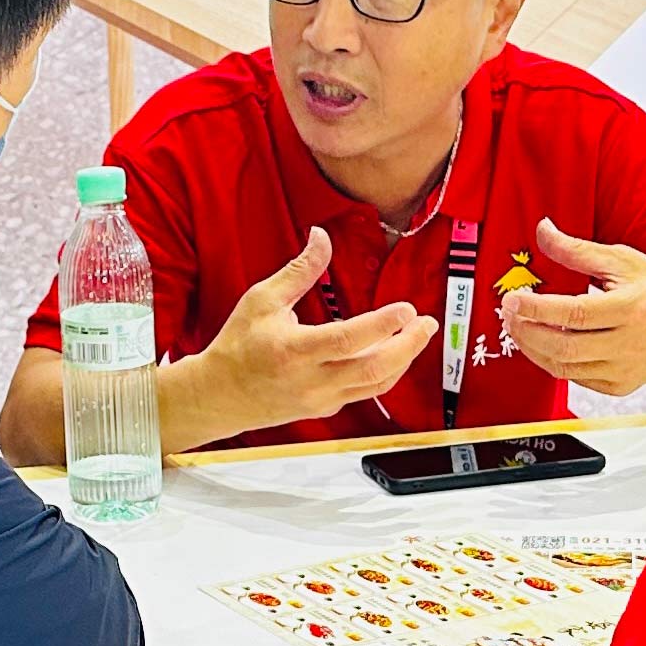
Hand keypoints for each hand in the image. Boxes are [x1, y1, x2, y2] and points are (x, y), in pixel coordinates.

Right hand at [183, 229, 434, 432]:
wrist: (218, 395)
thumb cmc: (238, 345)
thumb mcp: (262, 300)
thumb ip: (299, 271)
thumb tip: (321, 237)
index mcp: (293, 350)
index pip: (347, 340)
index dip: (381, 325)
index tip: (405, 309)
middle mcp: (310, 380)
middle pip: (372, 368)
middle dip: (407, 346)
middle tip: (426, 324)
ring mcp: (320, 399)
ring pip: (374, 385)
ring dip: (403, 360)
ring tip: (418, 335)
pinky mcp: (324, 408)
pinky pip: (364, 392)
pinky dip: (384, 372)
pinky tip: (394, 353)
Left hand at [499, 221, 645, 397]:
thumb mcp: (623, 261)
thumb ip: (578, 251)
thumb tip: (543, 231)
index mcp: (632, 308)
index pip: (574, 313)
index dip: (537, 308)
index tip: (512, 298)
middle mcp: (629, 344)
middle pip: (563, 347)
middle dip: (526, 331)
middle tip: (508, 313)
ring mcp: (624, 370)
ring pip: (563, 368)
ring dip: (532, 348)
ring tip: (519, 327)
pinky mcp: (618, 386)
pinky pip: (574, 378)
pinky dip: (552, 361)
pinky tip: (543, 342)